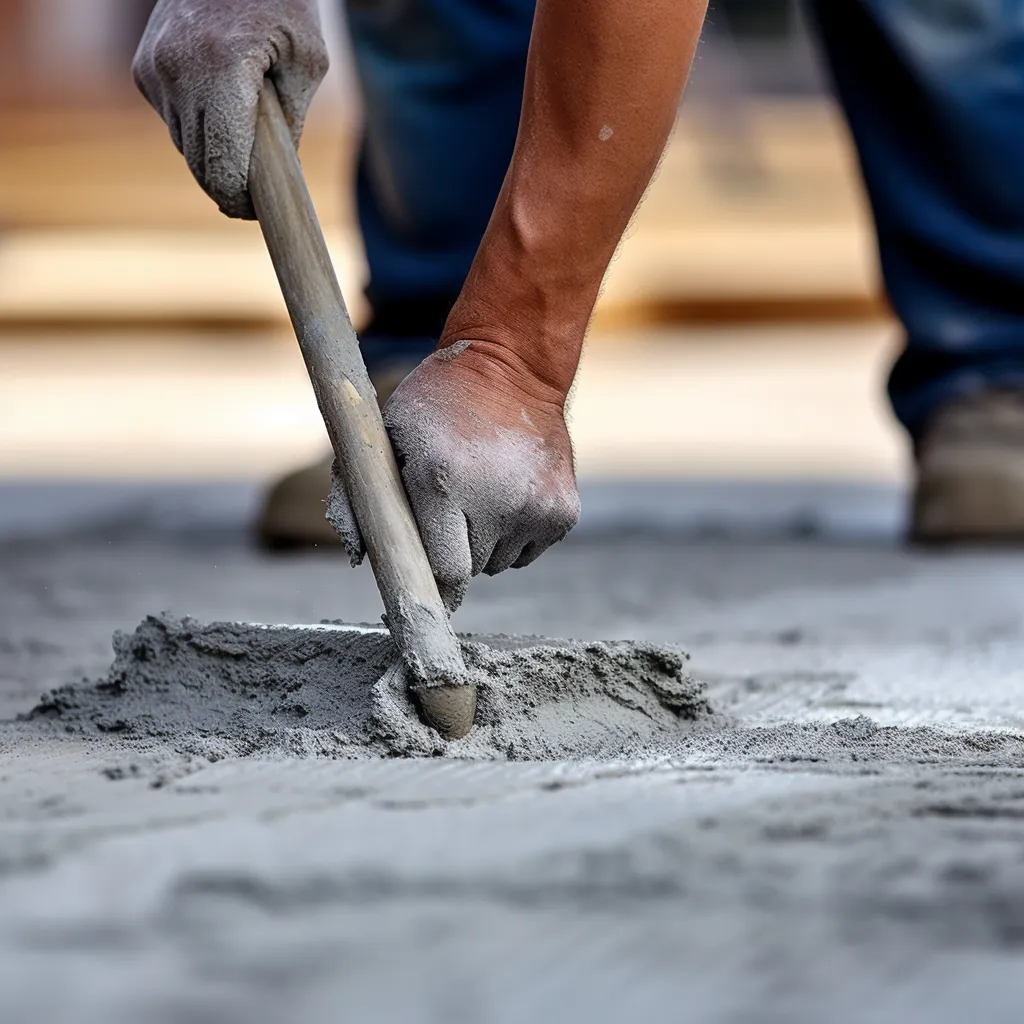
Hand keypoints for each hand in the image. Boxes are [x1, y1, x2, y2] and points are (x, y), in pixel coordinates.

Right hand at [132, 0, 327, 218]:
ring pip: (185, 148)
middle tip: (256, 200)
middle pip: (200, 165)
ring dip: (214, 159)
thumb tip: (277, 184)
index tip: (257, 213)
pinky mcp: (143, 70)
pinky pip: (174, 124)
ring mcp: (154, 68)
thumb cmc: (283, 7)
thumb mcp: (307, 64)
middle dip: (229, 188)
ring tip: (245, 144)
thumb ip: (292, 125)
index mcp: (222, 67)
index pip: (222, 164)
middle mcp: (178, 69)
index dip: (240, 201)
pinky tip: (221, 111)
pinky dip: (198, 130)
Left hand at [327, 340, 580, 610]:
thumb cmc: (436, 403)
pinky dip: (514, 534)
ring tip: (481, 492)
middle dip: (452, 551)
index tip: (420, 590)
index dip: (429, 584)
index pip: (442, 571)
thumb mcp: (385, 432)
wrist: (513, 367)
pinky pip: (527, 552)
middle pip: (470, 570)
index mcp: (441, 480)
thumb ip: (357, 493)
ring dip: (484, 542)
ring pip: (498, 563)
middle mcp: (496, 499)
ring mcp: (536, 507)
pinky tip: (509, 492)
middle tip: (449, 509)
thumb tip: (359, 557)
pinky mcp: (563, 512)